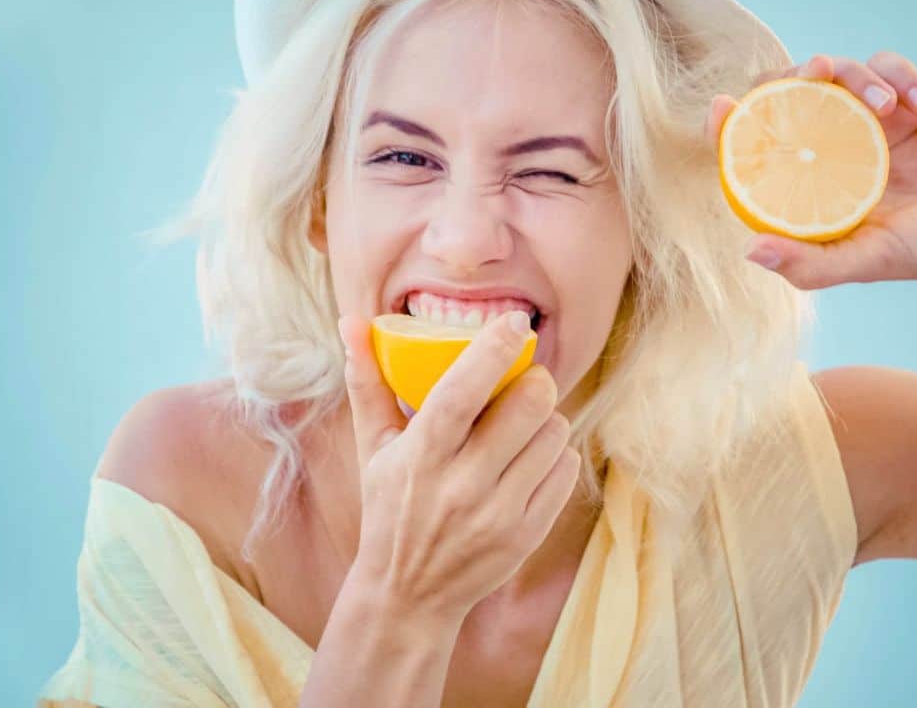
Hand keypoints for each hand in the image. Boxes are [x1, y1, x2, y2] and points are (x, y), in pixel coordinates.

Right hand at [336, 311, 579, 622]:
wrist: (408, 595)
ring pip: (553, 435)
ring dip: (547, 419)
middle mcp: (461, 486)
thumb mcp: (373, 448)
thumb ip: (367, 382)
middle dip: (536, 380)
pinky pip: (565, 470)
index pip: (462, 391)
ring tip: (525, 425)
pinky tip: (531, 460)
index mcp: (420, 456)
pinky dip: (555, 455)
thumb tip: (351, 321)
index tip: (515, 322)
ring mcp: (498, 514)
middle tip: (527, 379)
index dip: (494, 350)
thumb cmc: (390, 509)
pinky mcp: (527, 535)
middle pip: (526, 407)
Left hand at [705, 52, 916, 290]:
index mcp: (812, 183)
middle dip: (788, 79)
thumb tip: (749, 251)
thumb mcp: (867, 261)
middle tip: (809, 77)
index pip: (757, 149)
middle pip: (788, 96)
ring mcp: (870, 122)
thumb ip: (810, 264)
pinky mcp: (910, 100)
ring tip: (884, 106)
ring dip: (855, 77)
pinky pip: (889, 66)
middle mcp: (833, 148)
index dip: (731, 127)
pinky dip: (899, 75)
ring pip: (838, 72)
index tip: (718, 107)